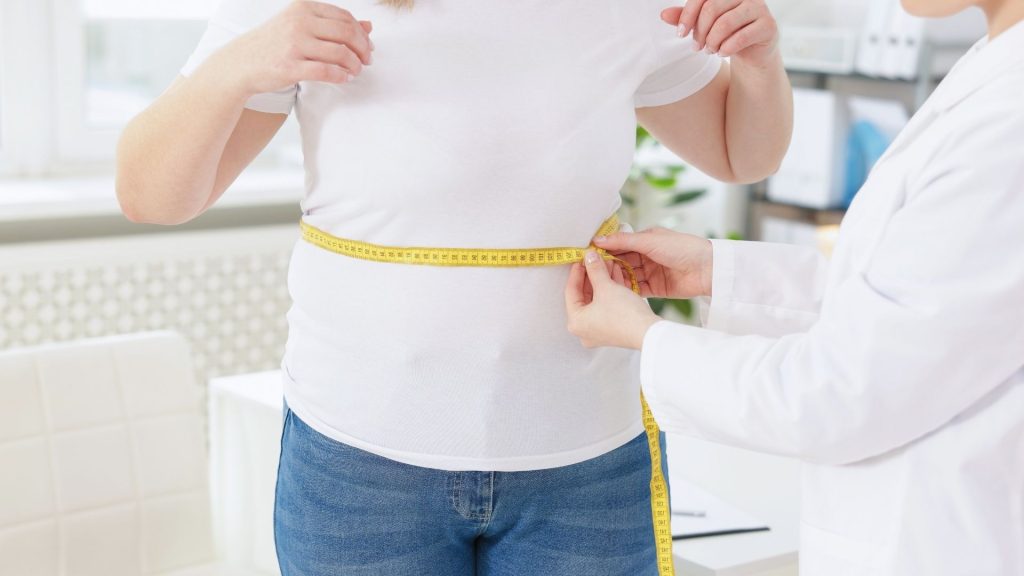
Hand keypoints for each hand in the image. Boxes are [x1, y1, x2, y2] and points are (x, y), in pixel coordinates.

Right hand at [219, 1, 374, 96]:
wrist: (241, 63)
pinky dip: (340, 76)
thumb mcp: (301, 26)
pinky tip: (343, 79)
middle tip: (367, 61)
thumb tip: (368, 25)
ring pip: (339, 53)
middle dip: (362, 49)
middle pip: (346, 33)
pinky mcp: (290, 66)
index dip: (361, 33)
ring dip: (354, 65)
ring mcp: (293, 44)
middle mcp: (299, 22)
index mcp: (303, 7)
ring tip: (355, 71)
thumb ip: (333, 24)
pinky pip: (325, 72)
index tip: (368, 46)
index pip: (344, 17)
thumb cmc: (274, 44)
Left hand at [565, 251, 660, 349]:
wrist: (649, 332)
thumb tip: (589, 257)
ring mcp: (598, 331)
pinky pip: (605, 306)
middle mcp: (583, 330)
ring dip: (602, 281)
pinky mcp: (612, 330)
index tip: (581, 259)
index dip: (577, 271)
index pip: (571, 291)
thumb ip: (595, 270)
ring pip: (596, 300)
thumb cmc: (624, 314)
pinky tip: (615, 276)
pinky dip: (609, 292)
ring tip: (607, 263)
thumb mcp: (606, 287)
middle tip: (595, 260)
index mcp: (575, 322)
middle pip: (584, 295)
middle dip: (592, 275)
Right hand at [593, 227, 713, 299]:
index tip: (588, 255)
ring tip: (601, 284)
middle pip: (621, 262)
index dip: (605, 250)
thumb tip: (598, 239)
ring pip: (627, 277)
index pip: (619, 245)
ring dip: (616, 280)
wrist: (708, 269)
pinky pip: (636, 290)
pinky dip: (627, 291)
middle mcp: (646, 256)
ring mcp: (650, 272)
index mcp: (645, 240)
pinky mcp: (655, 288)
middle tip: (591, 273)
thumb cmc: (682, 248)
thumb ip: (624, 241)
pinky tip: (615, 294)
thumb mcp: (650, 240)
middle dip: (608, 267)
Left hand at [660, 0, 778, 63]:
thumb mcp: (704, 26)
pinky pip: (742, 37)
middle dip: (700, 32)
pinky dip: (727, 48)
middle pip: (712, 9)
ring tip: (710, 50)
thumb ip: (686, 18)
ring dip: (712, 42)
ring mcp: (760, 8)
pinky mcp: (768, 26)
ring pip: (725, 23)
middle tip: (697, 48)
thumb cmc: (726, 34)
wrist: (753, 52)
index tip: (680, 34)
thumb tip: (663, 14)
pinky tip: (722, 53)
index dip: (687, 15)